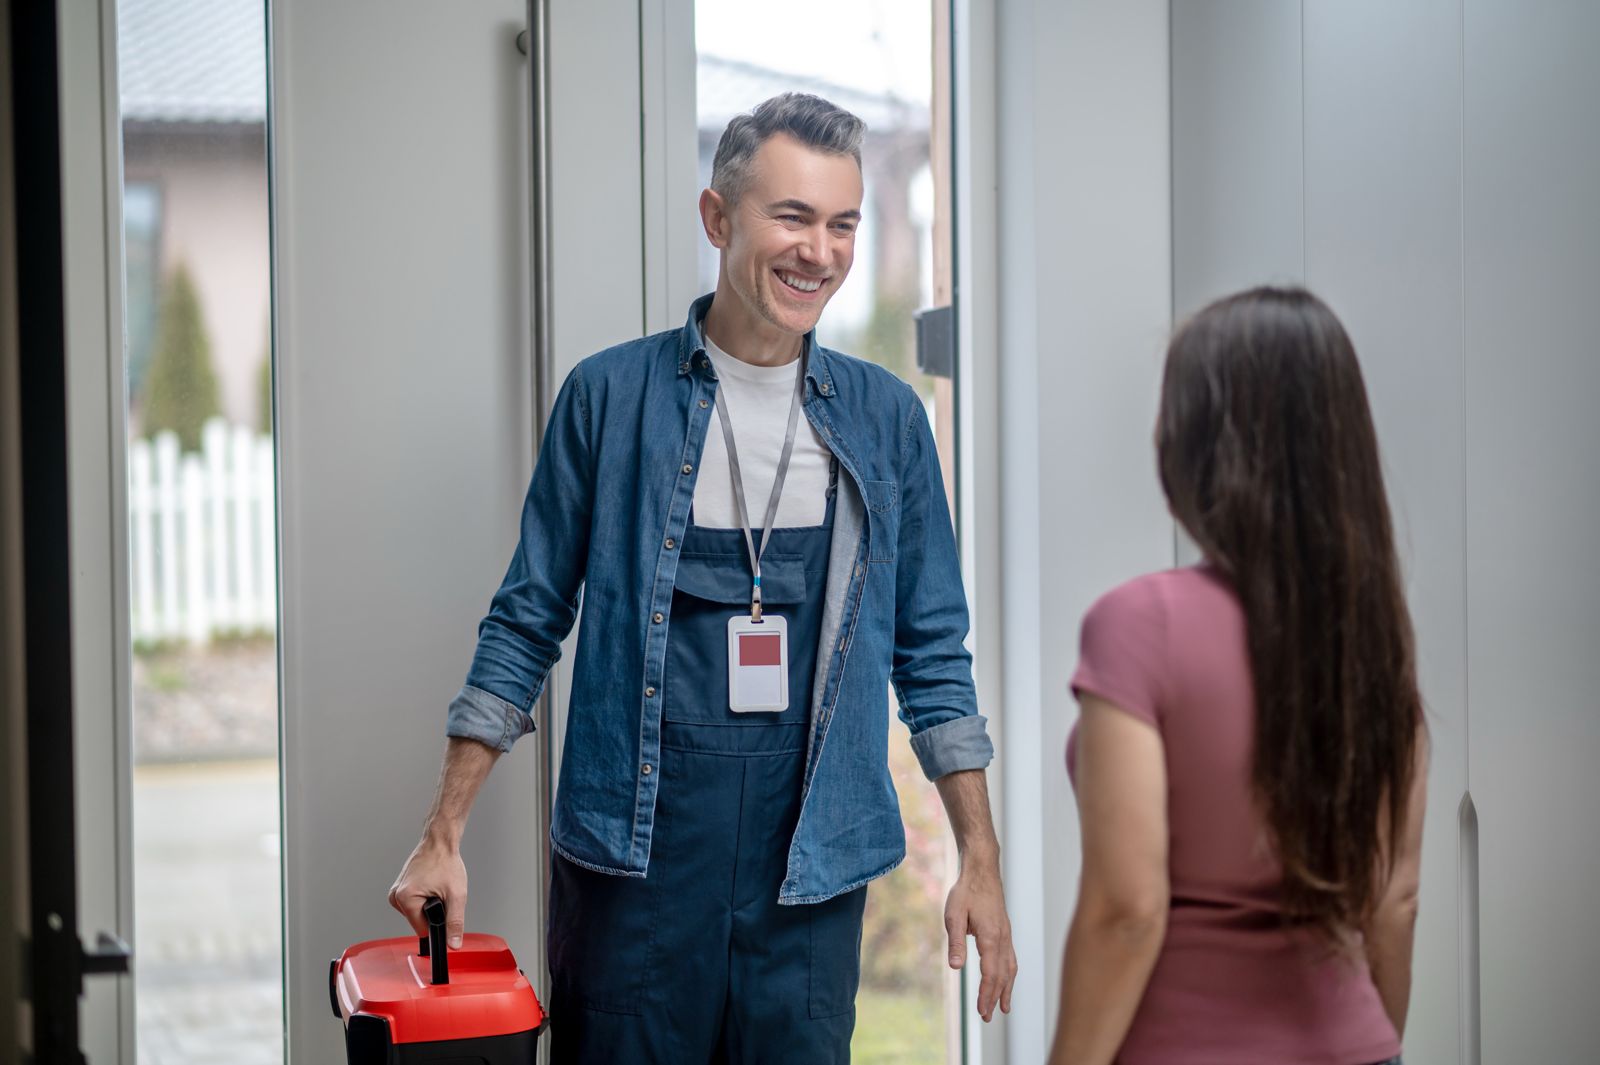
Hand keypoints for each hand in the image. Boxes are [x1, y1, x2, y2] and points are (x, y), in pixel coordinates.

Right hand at [388, 837, 468, 947]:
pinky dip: (425, 898)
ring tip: (436, 886)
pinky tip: (431, 885)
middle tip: (441, 892)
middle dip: (433, 912)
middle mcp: (396, 896)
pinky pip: (414, 904)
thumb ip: (455, 922)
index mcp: (405, 899)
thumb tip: (453, 944)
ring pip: (417, 913)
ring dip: (429, 905)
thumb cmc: (445, 861)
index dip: (437, 924)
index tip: (444, 908)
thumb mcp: (456, 895)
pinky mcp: (400, 889)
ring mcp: (396, 892)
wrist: (440, 842)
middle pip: (419, 921)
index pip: (422, 930)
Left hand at [945, 855, 1017, 1021]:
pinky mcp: (1005, 931)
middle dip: (995, 997)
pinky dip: (1009, 974)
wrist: (982, 870)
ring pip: (1011, 968)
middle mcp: (1003, 938)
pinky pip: (1011, 958)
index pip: (991, 974)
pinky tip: (1005, 980)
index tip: (982, 1012)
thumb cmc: (966, 890)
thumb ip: (956, 942)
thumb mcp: (954, 915)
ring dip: (1006, 989)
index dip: (987, 995)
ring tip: (1004, 1007)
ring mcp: (1006, 934)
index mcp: (991, 937)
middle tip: (988, 1018)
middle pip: (1003, 975)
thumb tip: (956, 967)